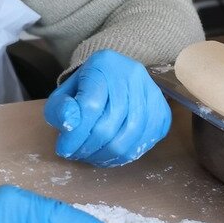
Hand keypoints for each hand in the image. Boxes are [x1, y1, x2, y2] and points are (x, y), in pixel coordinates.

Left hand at [44, 49, 170, 165]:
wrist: (114, 78)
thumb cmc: (86, 88)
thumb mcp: (64, 94)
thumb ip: (60, 109)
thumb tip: (70, 124)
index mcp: (103, 65)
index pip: (90, 106)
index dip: (76, 134)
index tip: (64, 149)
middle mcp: (132, 74)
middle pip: (111, 122)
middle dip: (90, 147)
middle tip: (77, 155)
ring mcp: (152, 91)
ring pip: (131, 134)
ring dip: (108, 154)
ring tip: (93, 157)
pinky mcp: (163, 109)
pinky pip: (148, 138)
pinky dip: (128, 153)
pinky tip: (112, 154)